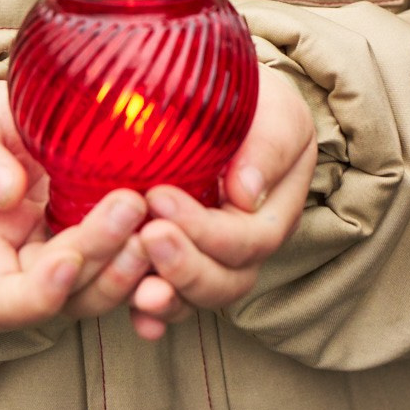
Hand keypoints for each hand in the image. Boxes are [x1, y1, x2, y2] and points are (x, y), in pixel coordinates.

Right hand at [0, 80, 149, 328]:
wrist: (15, 123)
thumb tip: (6, 192)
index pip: (3, 303)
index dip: (37, 296)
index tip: (67, 257)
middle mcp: (32, 273)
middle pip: (68, 295)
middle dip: (101, 257)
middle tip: (132, 204)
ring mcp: (74, 264)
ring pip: (107, 290)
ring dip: (135, 265)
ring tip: (158, 220)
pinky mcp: (109, 245)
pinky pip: (137, 268)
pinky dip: (159, 260)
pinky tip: (182, 230)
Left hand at [129, 65, 317, 340]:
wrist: (223, 97)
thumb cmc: (254, 101)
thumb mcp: (276, 112)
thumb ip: (269, 147)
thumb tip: (246, 195)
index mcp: (273, 212)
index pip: (248, 240)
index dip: (206, 231)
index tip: (159, 197)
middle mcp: (244, 246)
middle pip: (225, 281)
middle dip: (185, 267)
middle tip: (146, 236)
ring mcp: (209, 258)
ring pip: (196, 298)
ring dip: (167, 297)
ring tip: (135, 286)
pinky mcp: (176, 260)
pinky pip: (169, 297)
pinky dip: (151, 313)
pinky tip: (132, 310)